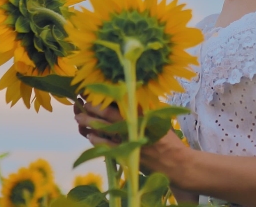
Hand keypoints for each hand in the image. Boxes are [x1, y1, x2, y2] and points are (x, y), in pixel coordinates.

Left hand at [72, 97, 192, 185]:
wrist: (175, 162)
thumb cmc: (167, 140)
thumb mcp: (159, 120)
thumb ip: (144, 110)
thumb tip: (129, 98)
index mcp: (142, 114)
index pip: (118, 102)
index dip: (103, 98)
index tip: (93, 93)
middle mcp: (134, 125)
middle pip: (107, 115)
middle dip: (91, 109)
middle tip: (81, 105)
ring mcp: (128, 140)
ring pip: (103, 129)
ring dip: (89, 123)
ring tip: (80, 119)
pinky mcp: (125, 155)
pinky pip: (105, 146)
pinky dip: (96, 140)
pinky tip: (90, 136)